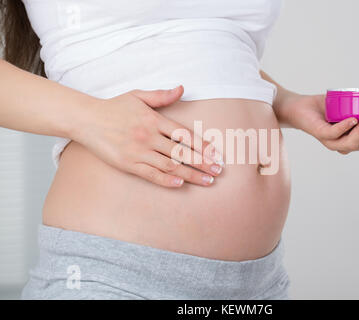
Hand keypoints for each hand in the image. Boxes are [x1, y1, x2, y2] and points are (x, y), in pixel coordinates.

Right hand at [74, 86, 223, 186]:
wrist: (86, 119)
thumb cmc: (114, 107)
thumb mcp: (138, 96)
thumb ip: (162, 95)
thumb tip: (182, 88)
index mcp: (154, 119)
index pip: (185, 134)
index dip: (202, 145)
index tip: (216, 154)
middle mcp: (148, 136)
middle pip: (182, 153)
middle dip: (203, 163)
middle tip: (218, 171)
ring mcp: (138, 151)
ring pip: (170, 166)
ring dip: (191, 174)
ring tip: (208, 180)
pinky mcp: (128, 164)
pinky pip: (150, 174)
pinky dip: (166, 180)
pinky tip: (180, 184)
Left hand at [282, 94, 358, 153]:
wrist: (300, 107)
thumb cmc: (325, 107)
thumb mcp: (349, 105)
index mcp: (355, 139)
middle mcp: (344, 144)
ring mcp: (331, 141)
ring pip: (352, 143)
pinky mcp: (320, 134)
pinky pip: (334, 134)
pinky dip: (345, 127)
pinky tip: (353, 119)